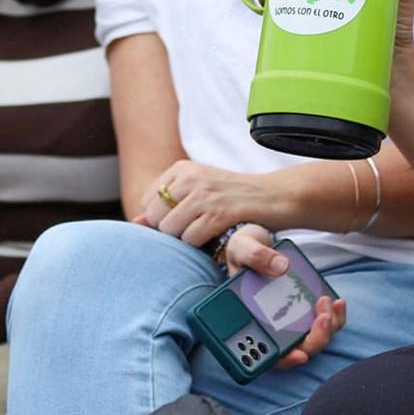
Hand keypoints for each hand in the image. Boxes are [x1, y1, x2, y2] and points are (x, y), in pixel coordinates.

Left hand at [138, 159, 278, 246]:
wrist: (278, 195)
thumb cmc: (237, 199)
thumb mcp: (199, 193)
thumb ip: (166, 206)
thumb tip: (135, 222)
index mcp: (182, 168)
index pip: (149, 203)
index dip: (164, 220)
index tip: (188, 220)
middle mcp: (191, 177)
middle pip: (157, 218)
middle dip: (173, 232)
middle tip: (199, 230)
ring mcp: (206, 194)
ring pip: (172, 230)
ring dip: (189, 240)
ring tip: (210, 232)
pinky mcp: (220, 212)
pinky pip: (191, 238)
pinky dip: (202, 245)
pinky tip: (218, 236)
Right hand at [222, 226, 346, 370]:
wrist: (255, 242)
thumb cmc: (243, 252)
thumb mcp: (242, 249)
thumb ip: (256, 256)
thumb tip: (280, 267)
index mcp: (252, 321)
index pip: (268, 354)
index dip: (285, 360)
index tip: (298, 354)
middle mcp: (274, 326)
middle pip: (298, 349)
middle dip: (315, 339)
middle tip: (322, 317)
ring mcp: (292, 319)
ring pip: (315, 338)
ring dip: (328, 327)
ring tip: (329, 303)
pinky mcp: (307, 307)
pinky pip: (324, 321)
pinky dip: (334, 316)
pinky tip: (336, 301)